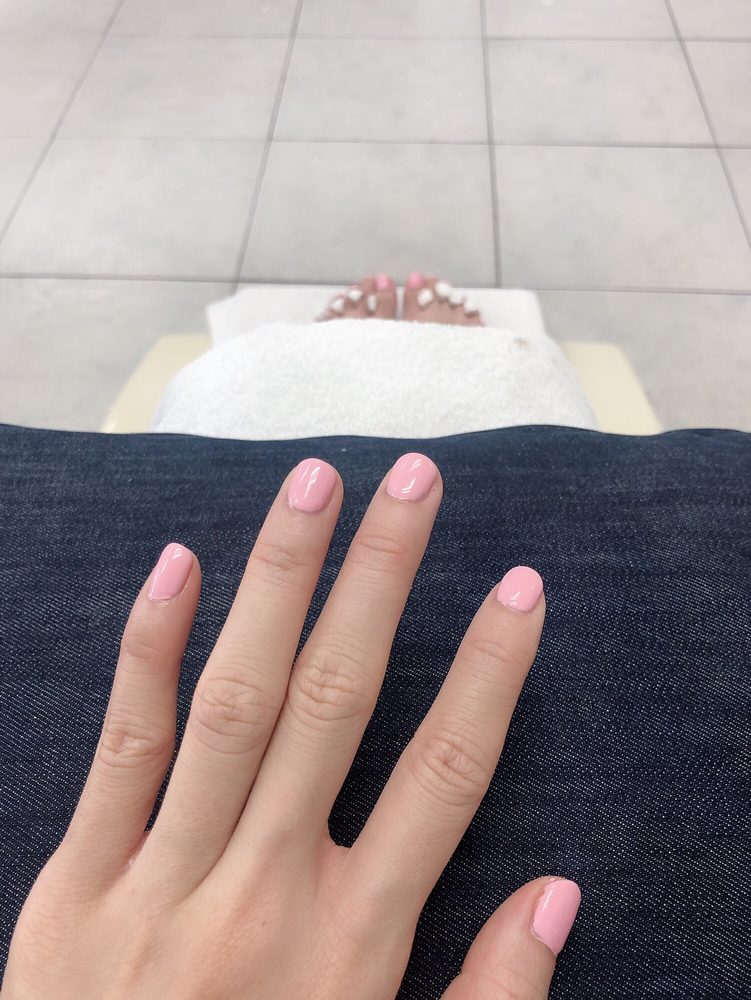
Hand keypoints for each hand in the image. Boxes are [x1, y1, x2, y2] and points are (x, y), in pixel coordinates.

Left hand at [3, 453, 579, 998]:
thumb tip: (559, 896)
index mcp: (351, 947)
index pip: (444, 774)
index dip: (490, 672)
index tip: (519, 586)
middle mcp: (264, 892)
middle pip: (338, 701)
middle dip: (382, 577)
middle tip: (412, 479)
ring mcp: (164, 881)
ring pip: (236, 700)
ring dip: (280, 580)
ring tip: (315, 485)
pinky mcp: (79, 886)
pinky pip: (123, 749)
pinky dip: (150, 650)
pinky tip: (180, 564)